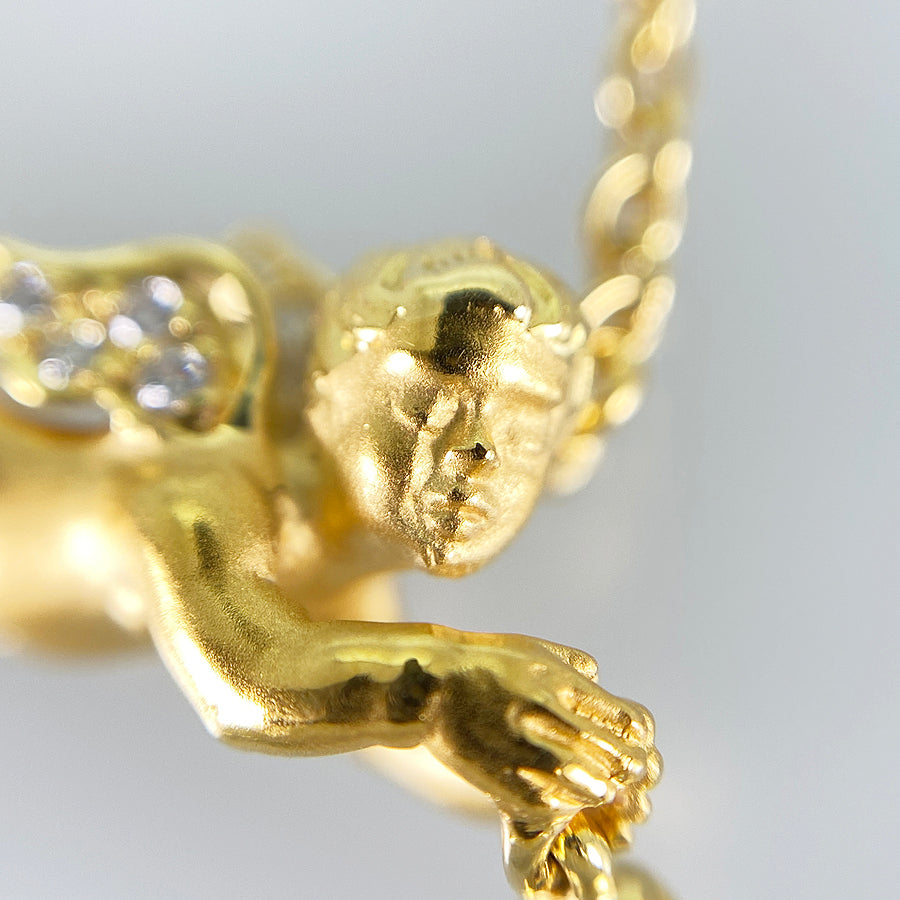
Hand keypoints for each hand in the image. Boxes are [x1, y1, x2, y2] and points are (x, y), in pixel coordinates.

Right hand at [424, 635, 658, 834]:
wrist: (431, 690)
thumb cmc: (484, 664)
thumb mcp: (534, 650)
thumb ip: (574, 665)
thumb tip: (599, 679)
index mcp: (566, 689)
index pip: (632, 726)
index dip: (635, 734)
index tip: (624, 734)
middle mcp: (557, 728)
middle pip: (623, 764)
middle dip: (623, 763)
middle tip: (608, 759)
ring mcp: (537, 763)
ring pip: (598, 790)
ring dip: (595, 784)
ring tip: (576, 771)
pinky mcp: (516, 791)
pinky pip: (561, 809)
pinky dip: (562, 800)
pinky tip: (549, 783)